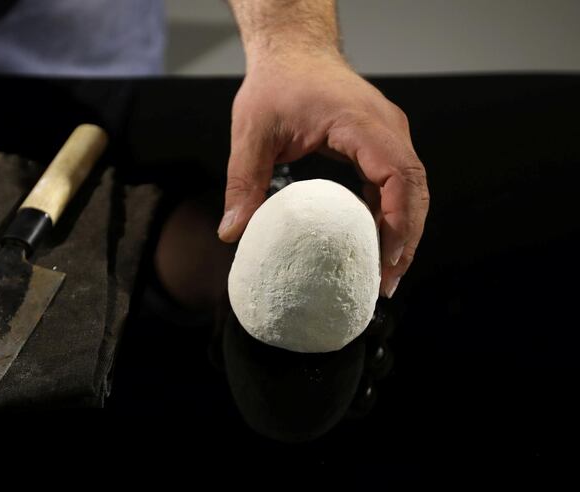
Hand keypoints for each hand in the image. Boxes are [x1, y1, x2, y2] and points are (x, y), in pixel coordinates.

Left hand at [218, 51, 428, 297]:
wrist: (292, 51)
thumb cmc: (276, 83)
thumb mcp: (252, 132)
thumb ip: (243, 182)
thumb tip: (233, 232)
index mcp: (360, 123)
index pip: (399, 174)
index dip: (399, 221)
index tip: (386, 259)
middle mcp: (384, 128)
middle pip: (414, 188)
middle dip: (406, 238)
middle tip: (385, 283)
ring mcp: (386, 134)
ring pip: (410, 188)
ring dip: (400, 230)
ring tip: (381, 274)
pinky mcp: (378, 143)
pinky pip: (394, 183)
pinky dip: (388, 215)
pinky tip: (370, 244)